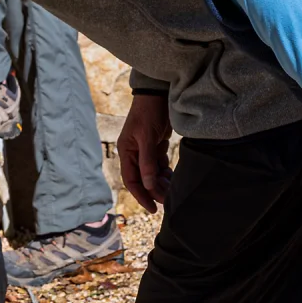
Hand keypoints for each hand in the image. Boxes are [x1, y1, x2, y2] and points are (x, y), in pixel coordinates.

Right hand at [117, 93, 172, 212]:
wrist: (158, 94)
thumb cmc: (148, 112)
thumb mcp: (146, 136)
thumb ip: (147, 161)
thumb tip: (147, 184)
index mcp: (126, 151)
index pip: (131, 180)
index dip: (141, 195)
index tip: (153, 208)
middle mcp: (134, 153)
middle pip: (143, 179)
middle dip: (155, 190)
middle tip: (170, 201)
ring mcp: (145, 150)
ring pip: (153, 174)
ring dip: (162, 183)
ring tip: (174, 191)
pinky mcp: (156, 146)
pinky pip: (160, 166)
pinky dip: (167, 173)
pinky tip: (174, 179)